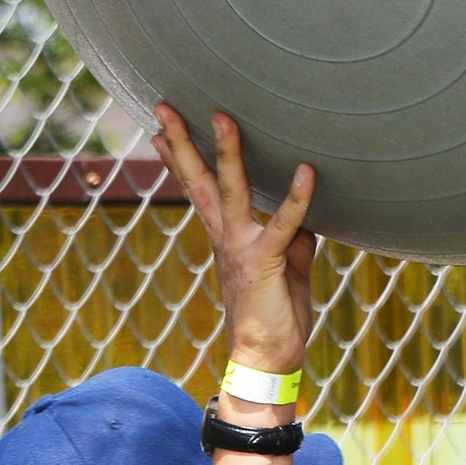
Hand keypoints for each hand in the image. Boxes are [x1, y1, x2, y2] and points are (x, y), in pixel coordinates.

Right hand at [152, 105, 317, 378]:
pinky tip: (307, 169)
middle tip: (162, 105)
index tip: (158, 129)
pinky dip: (297, 197)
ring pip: (230, 191)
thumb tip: (306, 215)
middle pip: (196, 180)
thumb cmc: (275, 313)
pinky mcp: (266, 261)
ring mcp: (242, 247)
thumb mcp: (288, 264)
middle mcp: (225, 236)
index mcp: (225, 236)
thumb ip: (292, 235)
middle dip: (179, 142)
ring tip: (222, 116)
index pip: (196, 188)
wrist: (266, 359)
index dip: (177, 158)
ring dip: (225, 153)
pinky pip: (284, 224)